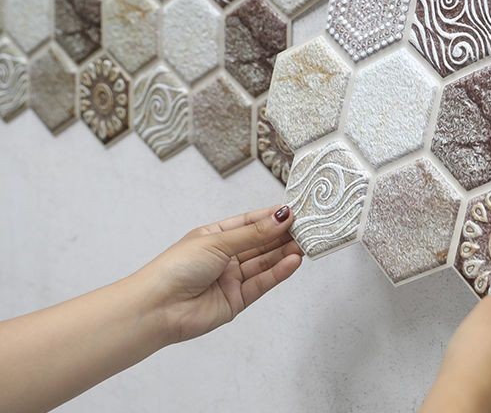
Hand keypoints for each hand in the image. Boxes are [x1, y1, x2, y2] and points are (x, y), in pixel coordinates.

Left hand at [134, 205, 302, 343]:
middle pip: (260, 243)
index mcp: (216, 236)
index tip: (294, 210)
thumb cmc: (177, 267)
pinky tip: (293, 261)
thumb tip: (281, 216)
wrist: (157, 308)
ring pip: (264, 262)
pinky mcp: (237, 300)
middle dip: (282, 234)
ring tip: (305, 242)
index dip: (271, 217)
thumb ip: (254, 233)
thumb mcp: (218, 241)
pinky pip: (262, 283)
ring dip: (284, 252)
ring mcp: (231, 279)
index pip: (250, 222)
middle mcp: (225, 257)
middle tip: (307, 225)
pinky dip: (278, 272)